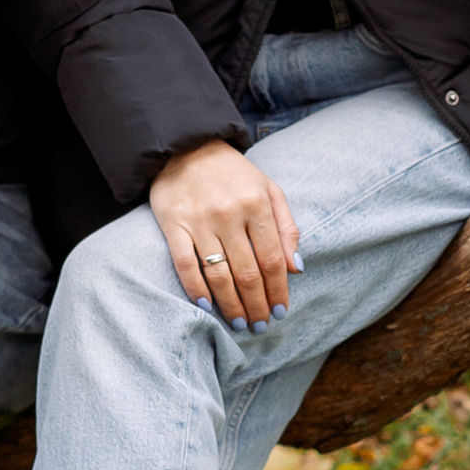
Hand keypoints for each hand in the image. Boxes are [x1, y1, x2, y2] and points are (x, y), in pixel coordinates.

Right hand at [149, 139, 300, 327]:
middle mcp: (229, 213)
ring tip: (240, 323)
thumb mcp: (268, 189)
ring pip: (219, 274)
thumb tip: (297, 267)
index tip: (281, 310)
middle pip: (248, 272)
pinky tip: (207, 307)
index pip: (272, 259)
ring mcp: (199, 220)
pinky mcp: (173, 224)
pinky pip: (185, 264)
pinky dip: (196, 289)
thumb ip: (286, 226)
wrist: (186, 145)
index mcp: (256, 203)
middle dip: (257, 304)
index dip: (278, 290)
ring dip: (232, 305)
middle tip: (261, 325)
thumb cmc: (232, 173)